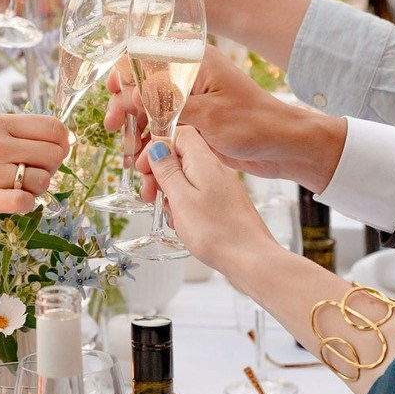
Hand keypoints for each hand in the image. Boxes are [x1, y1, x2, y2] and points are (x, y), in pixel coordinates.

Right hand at [0, 113, 68, 223]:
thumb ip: (9, 129)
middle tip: (33, 173)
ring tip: (17, 188)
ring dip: (36, 188)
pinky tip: (10, 201)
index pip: (53, 128)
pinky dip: (25, 205)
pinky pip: (24, 203)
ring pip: (42, 181)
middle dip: (51, 167)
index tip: (54, 152)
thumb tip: (51, 134)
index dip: (62, 142)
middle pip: (54, 155)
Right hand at [105, 46, 346, 201]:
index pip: (146, 56)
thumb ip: (167, 104)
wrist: (284, 147)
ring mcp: (189, 100)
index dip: (124, 75)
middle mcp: (188, 76)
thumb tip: (132, 96)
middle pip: (141, 85)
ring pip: (149, 111)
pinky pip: (162, 130)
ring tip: (130, 156)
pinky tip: (143, 164)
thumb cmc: (255, 124)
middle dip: (124, 107)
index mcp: (193, 60)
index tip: (115, 98)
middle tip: (113, 127)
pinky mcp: (193, 122)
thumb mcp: (208, 114)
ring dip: (136, 132)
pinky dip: (152, 145)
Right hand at [143, 127, 276, 273]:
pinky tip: (182, 223)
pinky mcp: (225, 204)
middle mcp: (216, 169)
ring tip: (168, 214)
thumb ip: (167, 170)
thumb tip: (157, 147)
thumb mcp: (181, 198)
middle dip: (159, 173)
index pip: (179, 134)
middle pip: (181, 156)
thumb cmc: (217, 232)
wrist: (251, 259)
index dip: (157, 146)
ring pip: (188, 178)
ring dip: (171, 192)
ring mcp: (222, 187)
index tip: (143, 168)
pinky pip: (198, 195)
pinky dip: (185, 205)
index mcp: (204, 161)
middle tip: (148, 195)